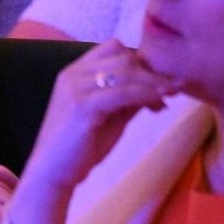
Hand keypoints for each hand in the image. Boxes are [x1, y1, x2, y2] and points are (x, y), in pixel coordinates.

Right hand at [22, 40, 177, 194]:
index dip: (140, 61)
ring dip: (153, 82)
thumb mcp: (108, 118)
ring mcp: (75, 88)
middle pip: (122, 55)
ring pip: (125, 71)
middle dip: (150, 71)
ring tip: (171, 94)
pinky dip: (146, 94)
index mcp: (74, 73)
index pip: (113, 48)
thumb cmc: (78, 150)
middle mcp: (72, 74)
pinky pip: (123, 92)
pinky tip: (159, 102)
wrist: (51, 175)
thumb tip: (157, 87)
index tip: (160, 81)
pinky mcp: (82, 106)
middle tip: (170, 91)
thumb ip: (127, 99)